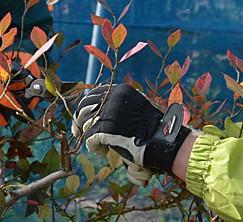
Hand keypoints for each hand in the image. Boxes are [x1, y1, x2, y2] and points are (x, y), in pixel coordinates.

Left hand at [72, 84, 189, 173]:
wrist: (164, 140)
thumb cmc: (153, 128)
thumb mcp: (136, 109)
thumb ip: (119, 107)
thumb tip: (98, 111)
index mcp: (121, 91)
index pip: (94, 94)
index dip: (86, 108)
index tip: (84, 119)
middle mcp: (113, 98)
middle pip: (84, 107)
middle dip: (79, 120)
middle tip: (79, 132)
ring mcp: (109, 113)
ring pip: (86, 124)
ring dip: (89, 135)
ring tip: (101, 145)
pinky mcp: (106, 130)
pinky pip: (90, 140)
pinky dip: (95, 148)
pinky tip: (104, 152)